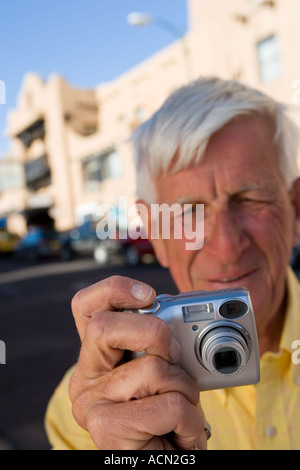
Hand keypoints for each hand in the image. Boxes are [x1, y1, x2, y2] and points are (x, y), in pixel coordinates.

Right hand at [69, 275, 207, 449]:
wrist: (164, 463)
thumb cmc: (167, 415)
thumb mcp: (163, 368)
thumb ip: (160, 343)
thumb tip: (178, 318)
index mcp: (97, 355)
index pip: (86, 306)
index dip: (115, 290)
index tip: (148, 294)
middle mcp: (85, 376)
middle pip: (105, 327)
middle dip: (155, 332)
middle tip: (174, 355)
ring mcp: (91, 403)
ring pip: (151, 368)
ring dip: (185, 389)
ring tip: (182, 412)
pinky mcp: (106, 429)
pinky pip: (168, 405)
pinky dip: (190, 419)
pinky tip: (180, 433)